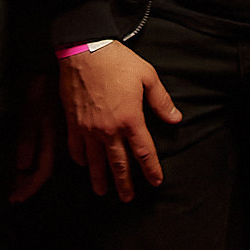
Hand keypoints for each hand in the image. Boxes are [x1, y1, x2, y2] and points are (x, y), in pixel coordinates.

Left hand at [9, 70, 59, 201]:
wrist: (63, 62)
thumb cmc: (42, 82)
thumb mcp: (32, 109)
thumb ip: (29, 138)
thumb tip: (23, 166)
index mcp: (51, 136)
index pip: (41, 170)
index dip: (29, 186)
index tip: (16, 198)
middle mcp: (56, 137)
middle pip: (43, 169)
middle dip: (28, 183)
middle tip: (15, 196)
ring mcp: (58, 130)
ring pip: (46, 159)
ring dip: (32, 173)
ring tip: (20, 182)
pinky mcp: (57, 122)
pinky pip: (48, 146)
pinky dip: (36, 157)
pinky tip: (30, 161)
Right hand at [58, 42, 180, 200]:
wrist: (84, 50)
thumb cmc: (118, 61)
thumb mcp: (148, 76)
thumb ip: (162, 101)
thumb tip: (176, 119)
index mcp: (130, 119)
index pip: (144, 152)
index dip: (151, 170)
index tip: (155, 182)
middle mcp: (109, 129)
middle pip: (118, 164)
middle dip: (124, 183)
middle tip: (127, 198)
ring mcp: (89, 129)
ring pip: (95, 161)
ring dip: (100, 178)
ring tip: (102, 192)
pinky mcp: (73, 123)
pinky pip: (76, 148)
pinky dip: (80, 160)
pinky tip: (84, 164)